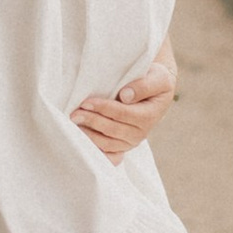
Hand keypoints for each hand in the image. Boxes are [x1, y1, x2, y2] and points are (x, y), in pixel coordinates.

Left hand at [72, 40, 177, 160]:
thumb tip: (125, 96)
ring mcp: (131, 142)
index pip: (123, 114)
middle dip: (92, 121)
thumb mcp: (158, 77)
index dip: (104, 108)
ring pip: (107, 143)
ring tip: (74, 125)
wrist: (156, 90)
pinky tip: (81, 143)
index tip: (86, 102)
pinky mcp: (123, 146)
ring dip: (89, 135)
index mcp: (149, 116)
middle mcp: (140, 133)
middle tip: (74, 114)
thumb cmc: (155, 81)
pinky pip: (108, 154)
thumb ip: (144, 85)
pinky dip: (95, 150)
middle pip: (112, 129)